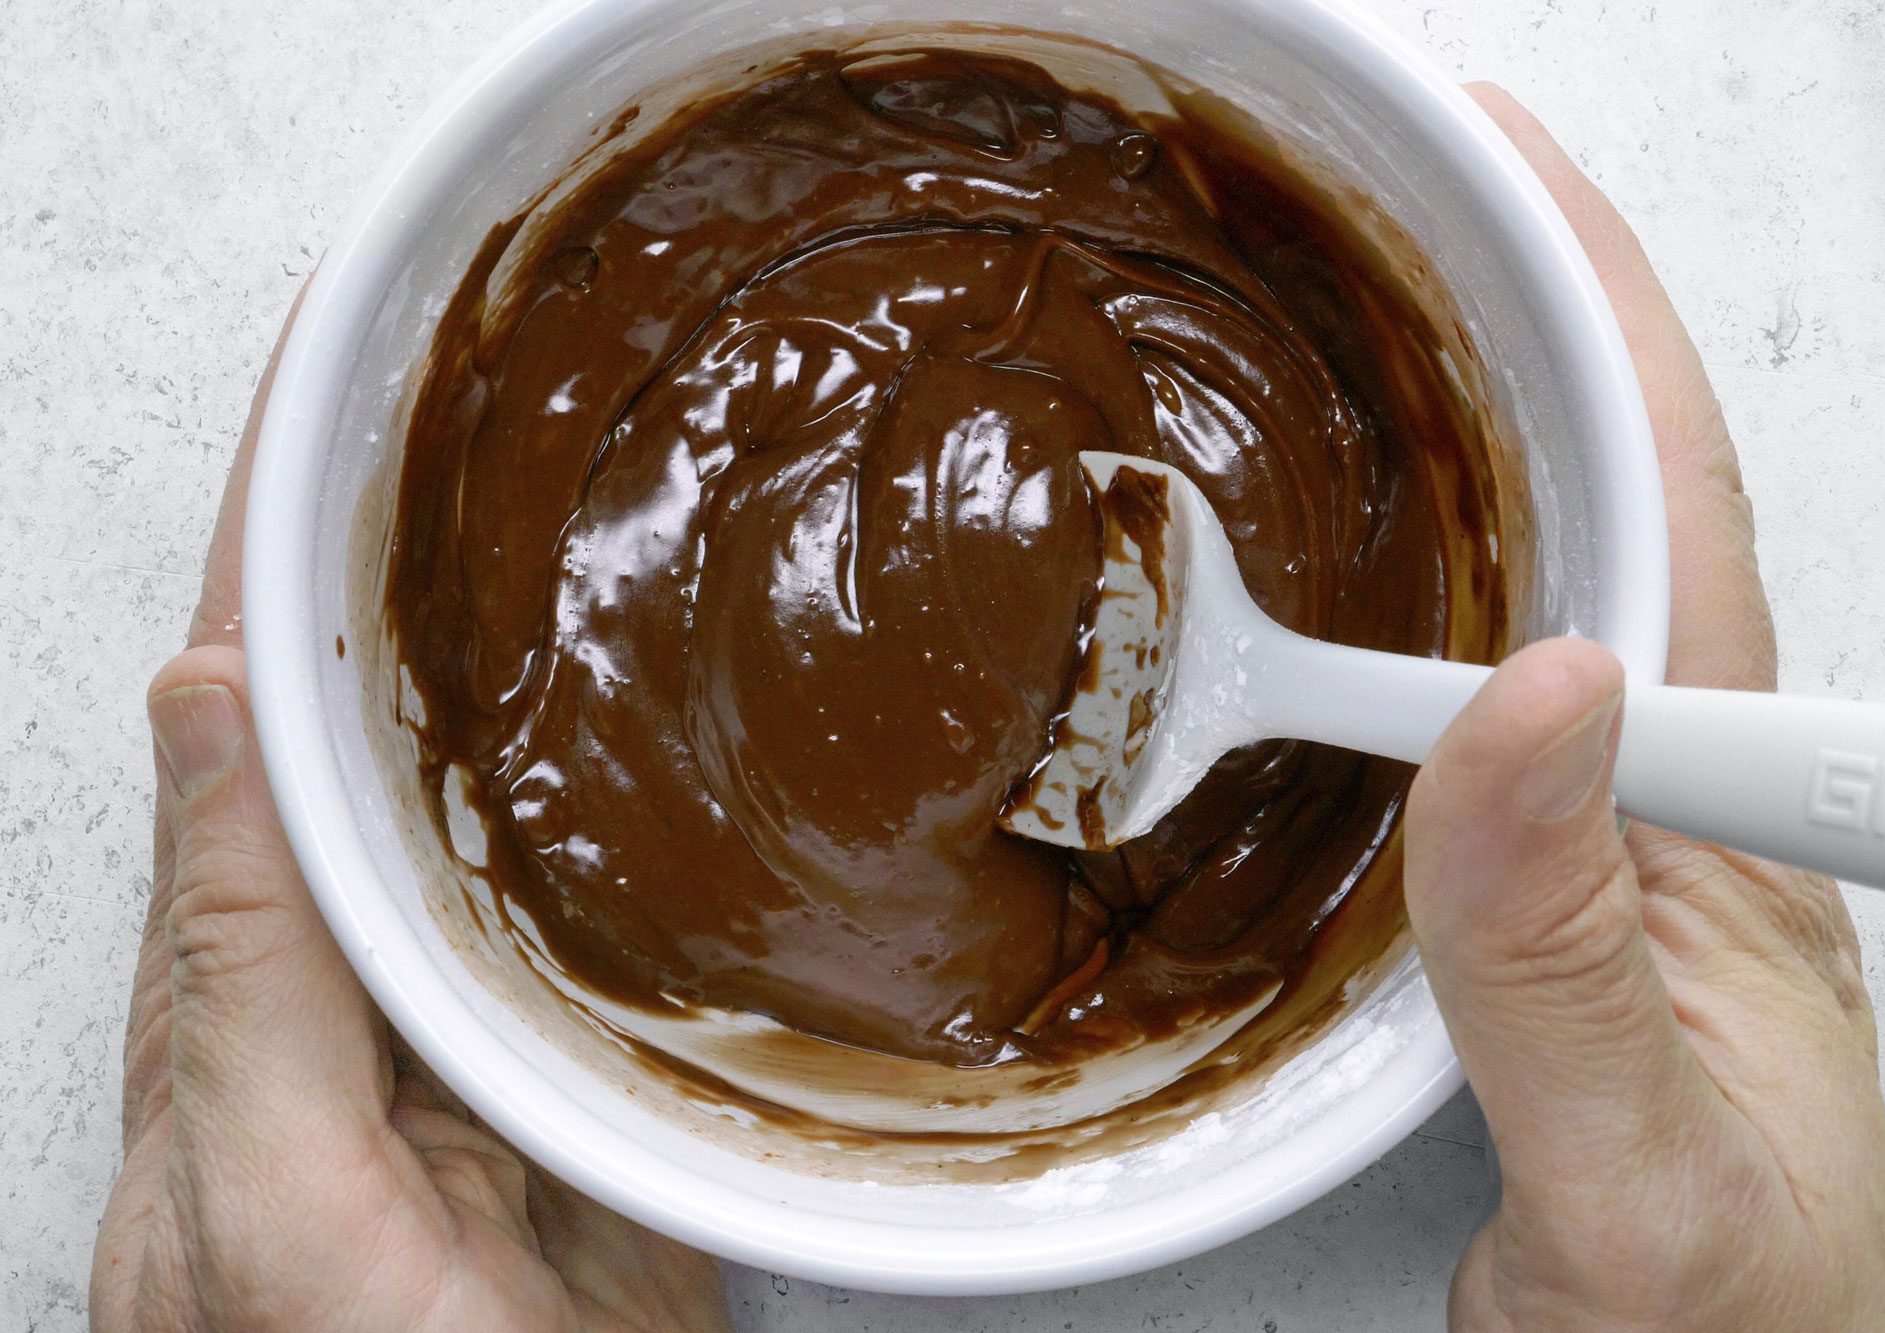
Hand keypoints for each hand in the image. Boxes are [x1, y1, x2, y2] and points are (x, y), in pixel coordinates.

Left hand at [89, 292, 729, 1331]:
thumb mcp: (265, 1194)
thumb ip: (241, 962)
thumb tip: (200, 700)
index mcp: (242, 998)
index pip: (251, 717)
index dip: (286, 549)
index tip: (339, 384)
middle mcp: (358, 996)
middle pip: (383, 733)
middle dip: (423, 563)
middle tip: (495, 393)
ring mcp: (483, 1044)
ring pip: (506, 805)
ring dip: (545, 655)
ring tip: (605, 499)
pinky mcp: (593, 1101)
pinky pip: (621, 916)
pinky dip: (656, 798)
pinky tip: (700, 721)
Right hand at [1402, 88, 1884, 1329]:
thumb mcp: (1649, 1178)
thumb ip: (1569, 966)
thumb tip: (1527, 703)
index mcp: (1739, 816)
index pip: (1682, 505)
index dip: (1597, 314)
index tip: (1489, 171)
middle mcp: (1672, 800)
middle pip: (1603, 506)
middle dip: (1504, 333)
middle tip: (1367, 212)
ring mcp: (1595, 848)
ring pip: (1519, 595)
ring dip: (1437, 453)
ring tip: (1324, 344)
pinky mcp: (1517, 908)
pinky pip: (1439, 715)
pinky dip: (1373, 617)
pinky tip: (1305, 598)